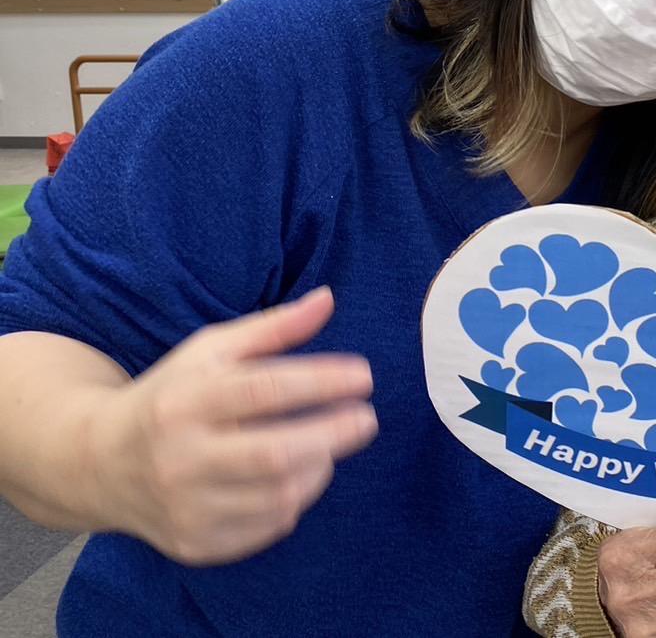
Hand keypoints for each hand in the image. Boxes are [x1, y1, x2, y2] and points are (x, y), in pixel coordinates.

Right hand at [90, 287, 376, 564]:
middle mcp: (181, 457)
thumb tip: (327, 300)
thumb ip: (272, 328)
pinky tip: (296, 476)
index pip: (264, 391)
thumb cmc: (172, 396)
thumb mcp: (210, 351)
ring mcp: (186, 506)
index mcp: (185, 402)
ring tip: (328, 444)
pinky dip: (294, 500)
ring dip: (319, 467)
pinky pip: (267, 526)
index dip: (322, 382)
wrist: (99, 464)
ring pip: (278, 495)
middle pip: (274, 453)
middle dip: (333, 434)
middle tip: (367, 418)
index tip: (364, 376)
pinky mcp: (195, 543)